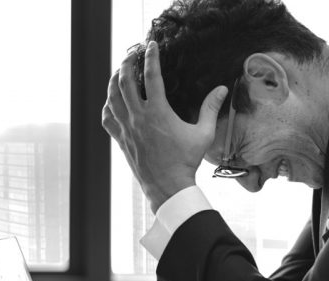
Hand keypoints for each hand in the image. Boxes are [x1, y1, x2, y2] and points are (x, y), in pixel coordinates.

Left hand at [102, 41, 227, 212]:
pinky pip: (108, 118)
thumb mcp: (203, 134)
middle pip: (125, 81)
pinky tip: (111, 102)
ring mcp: (127, 128)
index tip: (152, 46)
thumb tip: (221, 89)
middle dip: (127, 63)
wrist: (168, 186)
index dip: (152, 57)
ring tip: (119, 72)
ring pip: (112, 97)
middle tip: (132, 54)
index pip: (152, 76)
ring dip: (114, 81)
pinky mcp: (121, 139)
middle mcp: (139, 117)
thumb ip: (211, 109)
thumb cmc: (186, 161)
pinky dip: (107, 106)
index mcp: (158, 112)